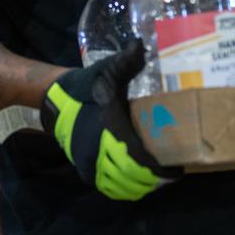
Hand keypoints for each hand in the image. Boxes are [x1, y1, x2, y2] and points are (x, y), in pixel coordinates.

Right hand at [40, 41, 181, 199]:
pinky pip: (108, 187)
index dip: (160, 169)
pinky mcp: (84, 169)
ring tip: (157, 179)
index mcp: (111, 126)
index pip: (139, 157)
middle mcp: (101, 149)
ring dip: (141, 185)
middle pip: (134, 175)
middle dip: (155, 179)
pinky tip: (137, 185)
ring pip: (122, 185)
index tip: (177, 169)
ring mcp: (91, 162)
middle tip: (170, 173)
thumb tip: (143, 44)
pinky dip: (124, 190)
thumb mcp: (108, 70)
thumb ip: (128, 60)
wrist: (57, 100)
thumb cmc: (88, 85)